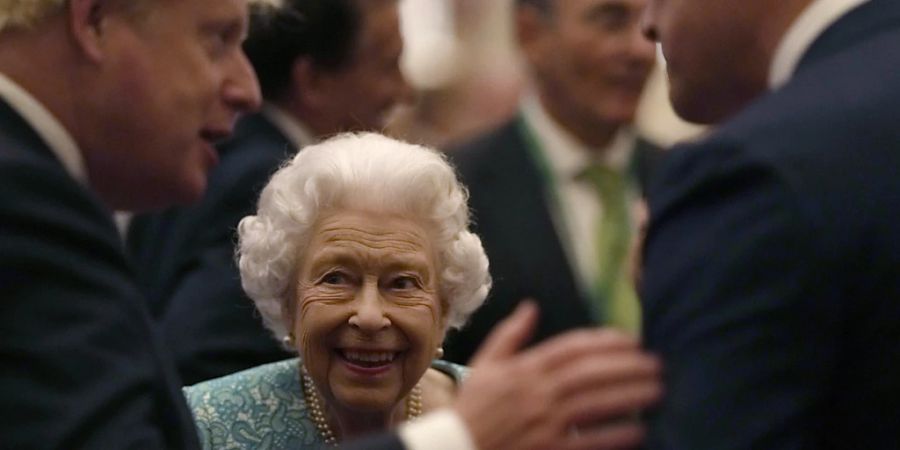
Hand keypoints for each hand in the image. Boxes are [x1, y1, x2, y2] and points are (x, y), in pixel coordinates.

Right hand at [454, 301, 661, 449]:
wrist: (456, 449)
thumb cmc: (472, 408)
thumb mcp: (484, 365)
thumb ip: (510, 335)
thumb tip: (531, 307)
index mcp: (523, 369)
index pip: (571, 348)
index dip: (604, 342)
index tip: (631, 341)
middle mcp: (536, 393)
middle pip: (590, 373)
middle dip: (627, 366)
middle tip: (656, 364)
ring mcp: (544, 423)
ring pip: (595, 404)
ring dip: (629, 395)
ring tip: (656, 390)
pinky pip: (589, 442)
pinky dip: (614, 436)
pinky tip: (638, 430)